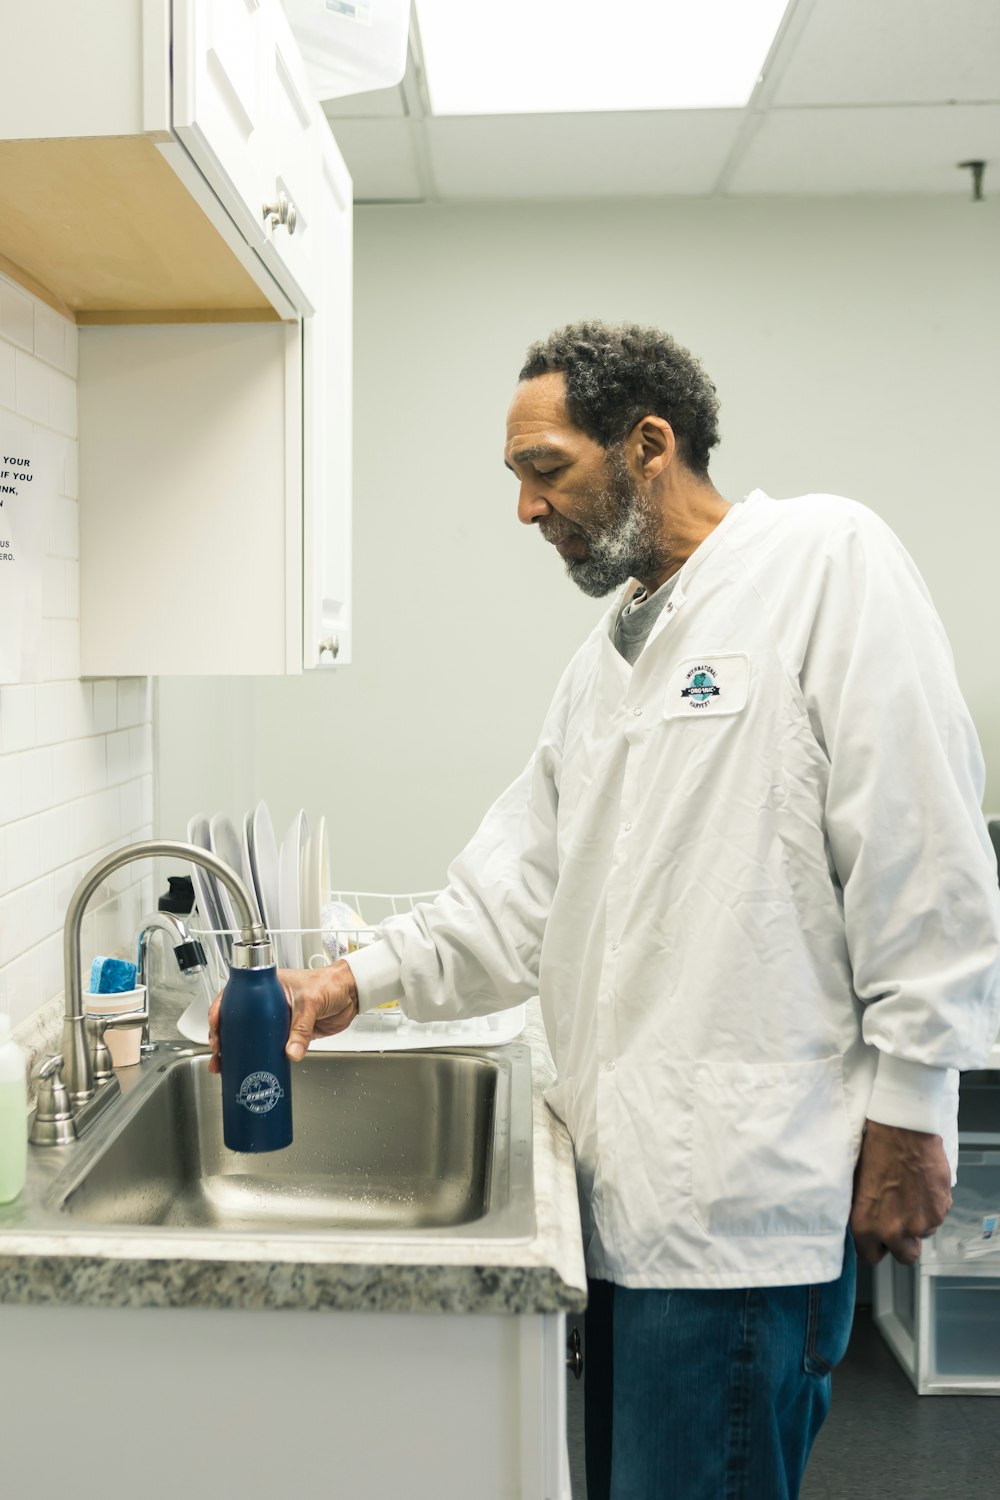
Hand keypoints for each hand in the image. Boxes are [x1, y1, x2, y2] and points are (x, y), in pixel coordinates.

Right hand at [208, 959, 359, 1074]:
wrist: (351, 993)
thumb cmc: (330, 984)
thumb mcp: (312, 1001)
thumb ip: (302, 1028)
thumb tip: (291, 1052)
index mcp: (267, 985)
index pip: (235, 996)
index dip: (220, 1011)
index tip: (216, 1027)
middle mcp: (267, 1003)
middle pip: (236, 1020)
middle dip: (223, 1037)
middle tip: (217, 1053)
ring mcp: (276, 1020)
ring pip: (249, 1036)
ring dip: (235, 1050)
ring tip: (223, 1066)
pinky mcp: (288, 1034)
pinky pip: (269, 1047)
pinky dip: (258, 1057)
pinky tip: (249, 1067)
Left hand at [850, 1119, 952, 1265]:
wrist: (901, 1131)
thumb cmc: (875, 1152)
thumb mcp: (856, 1186)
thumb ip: (863, 1213)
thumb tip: (867, 1223)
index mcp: (866, 1226)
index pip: (871, 1257)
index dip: (877, 1246)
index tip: (880, 1239)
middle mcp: (893, 1231)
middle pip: (904, 1256)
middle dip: (903, 1242)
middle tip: (900, 1220)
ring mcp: (920, 1224)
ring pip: (922, 1234)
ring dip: (918, 1220)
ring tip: (910, 1193)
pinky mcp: (939, 1211)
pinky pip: (936, 1217)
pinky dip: (931, 1207)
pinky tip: (921, 1186)